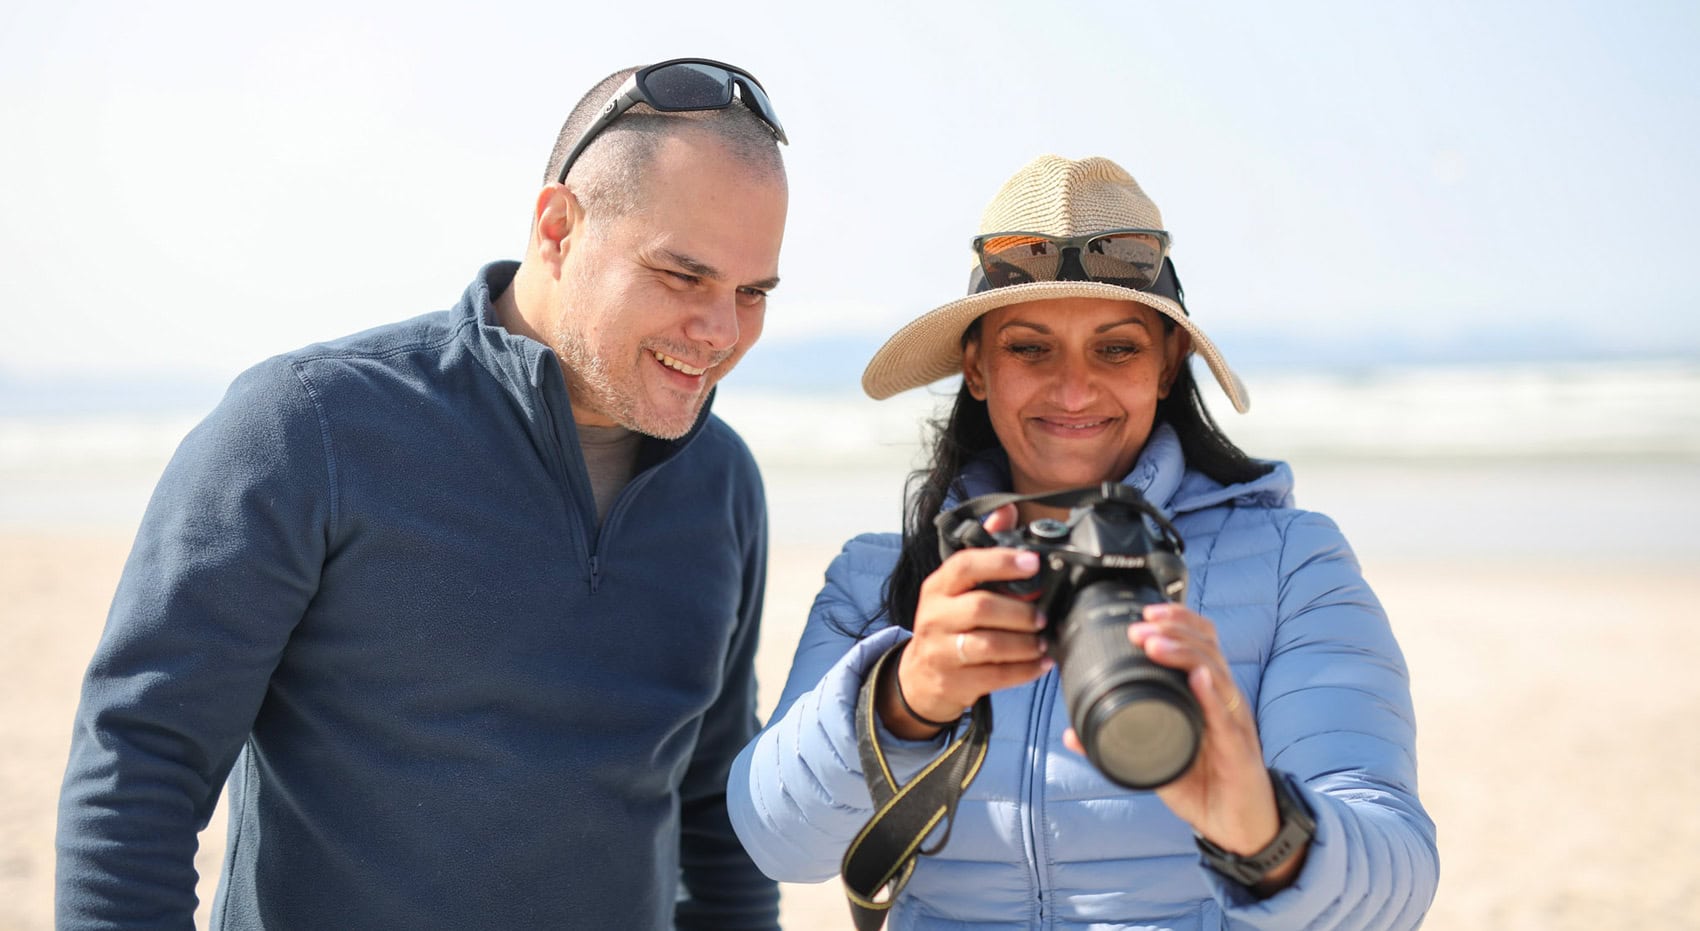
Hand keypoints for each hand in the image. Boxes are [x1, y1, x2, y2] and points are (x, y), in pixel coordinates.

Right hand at [879, 505, 1053, 738]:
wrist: (919, 677)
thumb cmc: (947, 625)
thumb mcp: (956, 588)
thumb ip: (983, 549)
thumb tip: (1007, 510)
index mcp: (938, 587)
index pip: (965, 565)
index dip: (1001, 562)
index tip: (1033, 563)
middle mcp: (935, 616)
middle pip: (980, 608)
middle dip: (1019, 612)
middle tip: (1042, 616)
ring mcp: (941, 651)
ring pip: (988, 646)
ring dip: (1024, 644)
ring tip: (1043, 642)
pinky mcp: (953, 681)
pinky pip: (994, 676)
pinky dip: (1024, 671)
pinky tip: (1041, 664)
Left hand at [1062, 603, 1300, 886]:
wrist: (1240, 824)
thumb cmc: (1204, 784)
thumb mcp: (1156, 757)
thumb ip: (1118, 742)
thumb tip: (1071, 733)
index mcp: (1206, 694)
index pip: (1198, 642)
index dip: (1175, 621)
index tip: (1142, 614)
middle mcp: (1223, 699)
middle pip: (1207, 646)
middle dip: (1173, 629)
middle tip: (1140, 627)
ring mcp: (1233, 720)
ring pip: (1215, 672)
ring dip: (1184, 653)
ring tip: (1155, 644)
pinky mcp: (1239, 748)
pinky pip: (1226, 715)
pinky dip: (1212, 694)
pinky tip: (1199, 679)